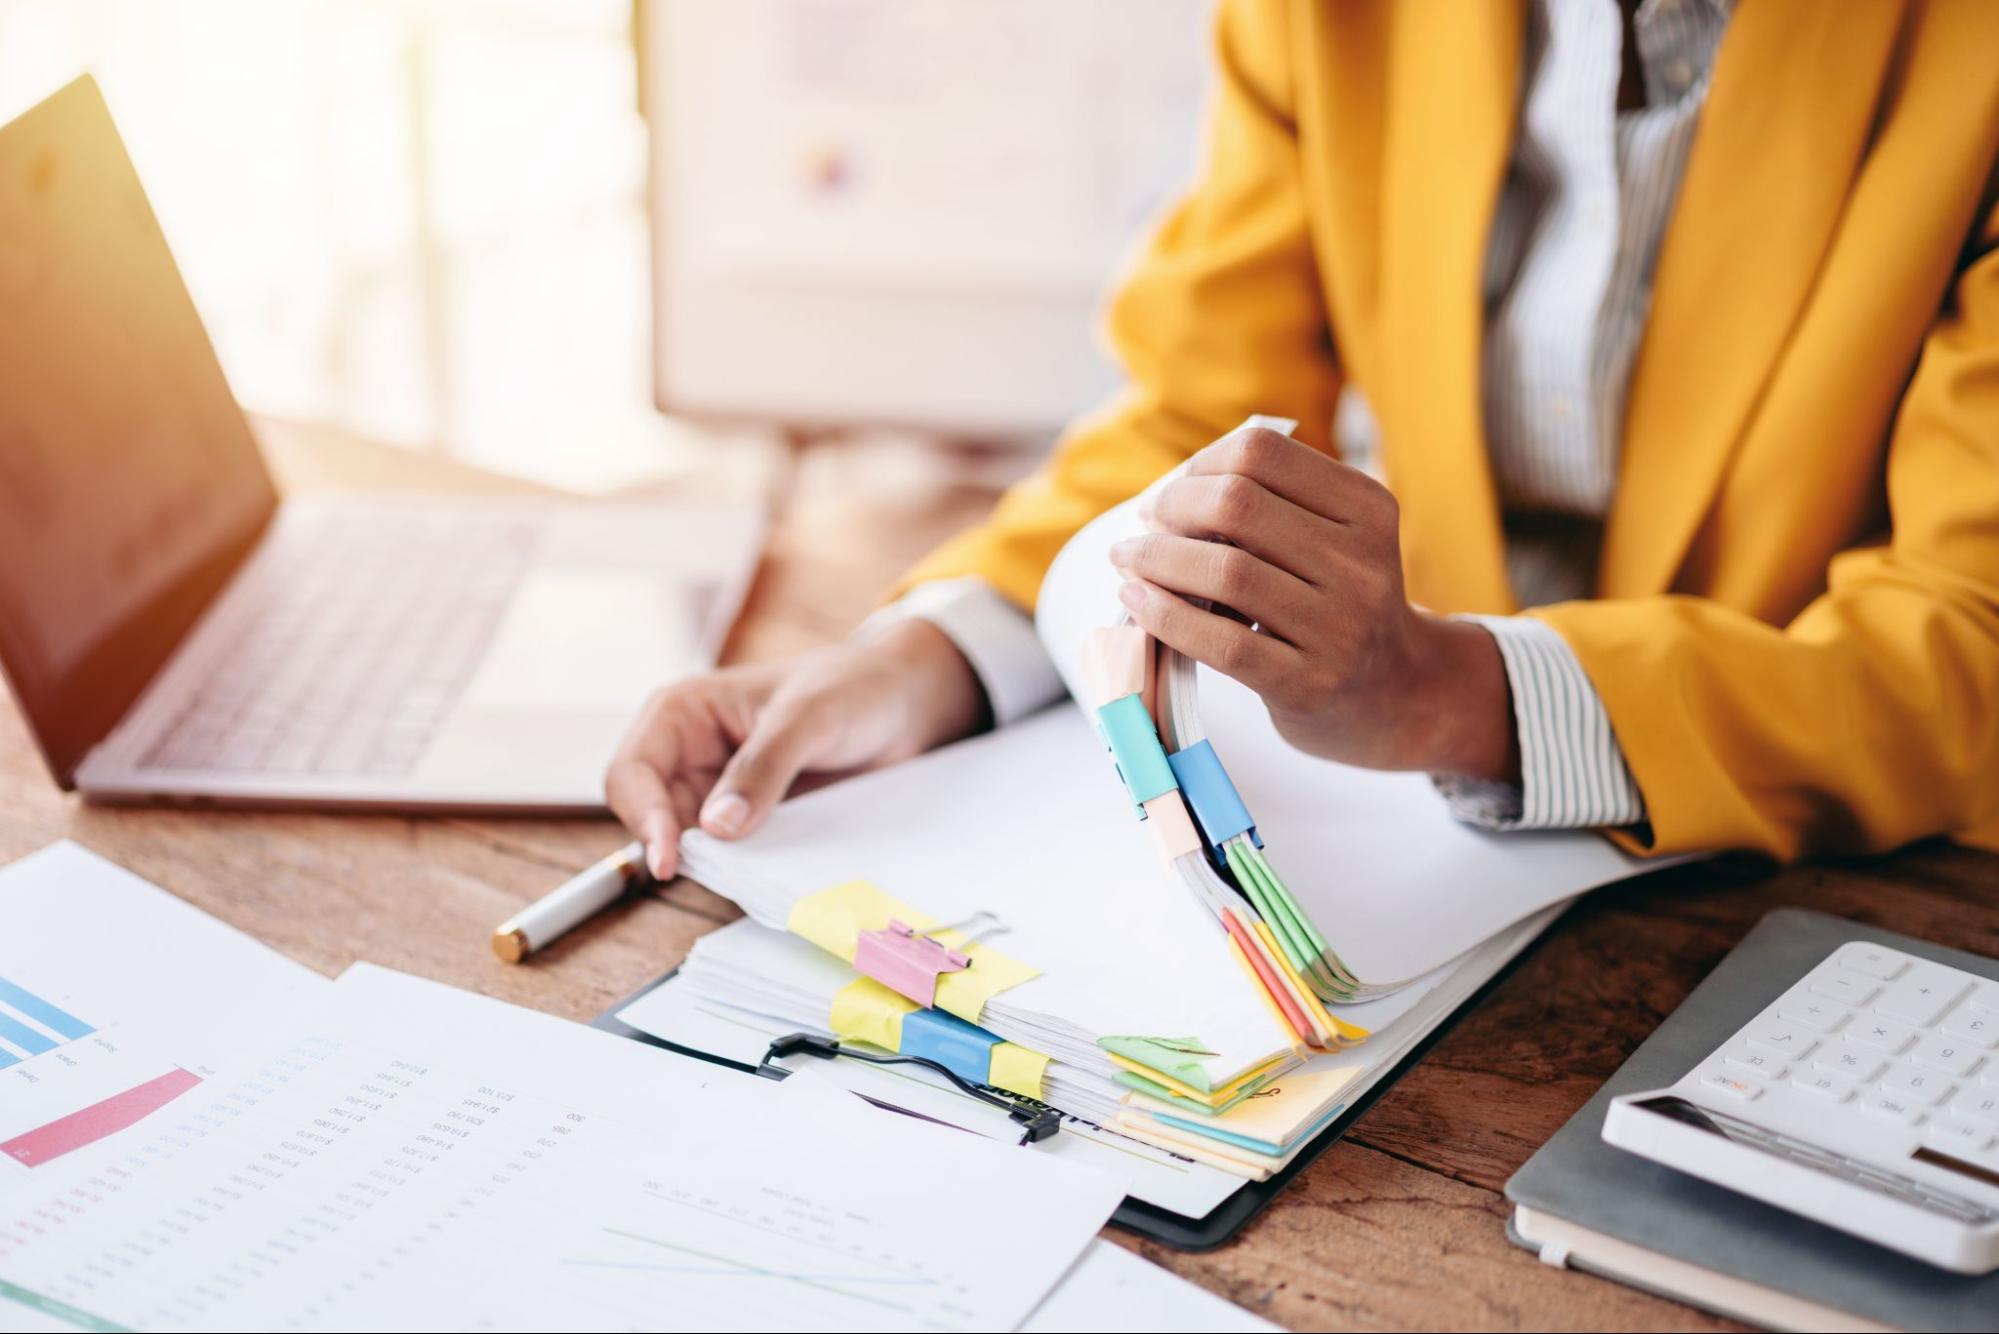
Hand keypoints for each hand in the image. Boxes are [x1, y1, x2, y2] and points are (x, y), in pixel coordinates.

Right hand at [605, 619, 986, 877]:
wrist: (903, 704)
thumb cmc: (851, 687)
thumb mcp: (807, 718)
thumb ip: (762, 768)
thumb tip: (716, 827)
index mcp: (682, 713)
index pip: (632, 773)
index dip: (642, 817)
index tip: (670, 858)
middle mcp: (689, 755)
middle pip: (651, 817)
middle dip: (675, 847)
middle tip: (718, 872)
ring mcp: (718, 792)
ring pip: (689, 844)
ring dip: (712, 863)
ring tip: (751, 870)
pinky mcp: (752, 820)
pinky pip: (731, 856)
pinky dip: (741, 869)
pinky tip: (767, 874)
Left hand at [1108, 427, 1516, 779]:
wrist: (1396, 696)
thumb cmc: (1339, 607)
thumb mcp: (1334, 541)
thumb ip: (1272, 507)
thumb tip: (1169, 492)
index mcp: (1368, 509)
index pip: (1264, 454)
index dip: (1202, 463)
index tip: (1175, 489)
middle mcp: (1362, 563)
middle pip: (1237, 505)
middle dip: (1171, 508)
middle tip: (1145, 525)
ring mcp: (1341, 627)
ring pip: (1225, 572)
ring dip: (1156, 560)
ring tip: (1128, 561)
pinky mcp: (1310, 684)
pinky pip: (1221, 643)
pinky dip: (1165, 616)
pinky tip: (1138, 602)